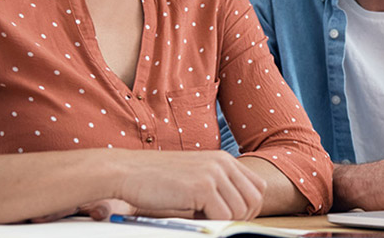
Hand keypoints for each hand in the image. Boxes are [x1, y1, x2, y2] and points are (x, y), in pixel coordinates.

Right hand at [109, 150, 266, 220]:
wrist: (125, 172)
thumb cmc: (154, 179)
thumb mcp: (193, 177)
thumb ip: (216, 187)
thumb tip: (237, 212)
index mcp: (222, 160)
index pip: (258, 187)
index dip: (249, 207)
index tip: (231, 217)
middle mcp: (222, 163)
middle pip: (254, 200)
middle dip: (241, 217)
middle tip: (217, 221)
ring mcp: (214, 174)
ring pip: (240, 210)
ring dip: (223, 221)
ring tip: (200, 216)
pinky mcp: (202, 187)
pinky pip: (223, 216)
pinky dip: (212, 224)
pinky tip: (192, 217)